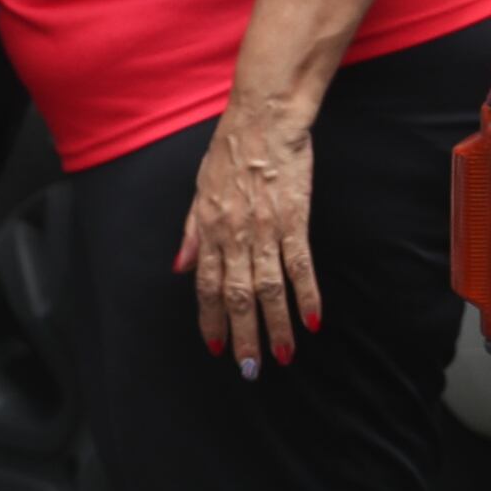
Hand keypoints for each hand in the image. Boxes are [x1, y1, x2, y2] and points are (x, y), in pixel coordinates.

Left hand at [176, 103, 318, 368]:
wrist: (263, 121)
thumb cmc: (229, 152)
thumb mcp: (199, 191)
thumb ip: (191, 233)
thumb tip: (179, 268)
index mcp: (208, 230)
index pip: (206, 286)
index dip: (210, 319)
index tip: (216, 347)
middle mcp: (233, 236)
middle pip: (236, 295)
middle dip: (243, 334)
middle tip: (250, 368)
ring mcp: (265, 230)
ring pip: (268, 288)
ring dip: (276, 325)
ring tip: (281, 356)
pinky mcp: (294, 221)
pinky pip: (300, 265)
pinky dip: (306, 295)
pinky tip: (311, 321)